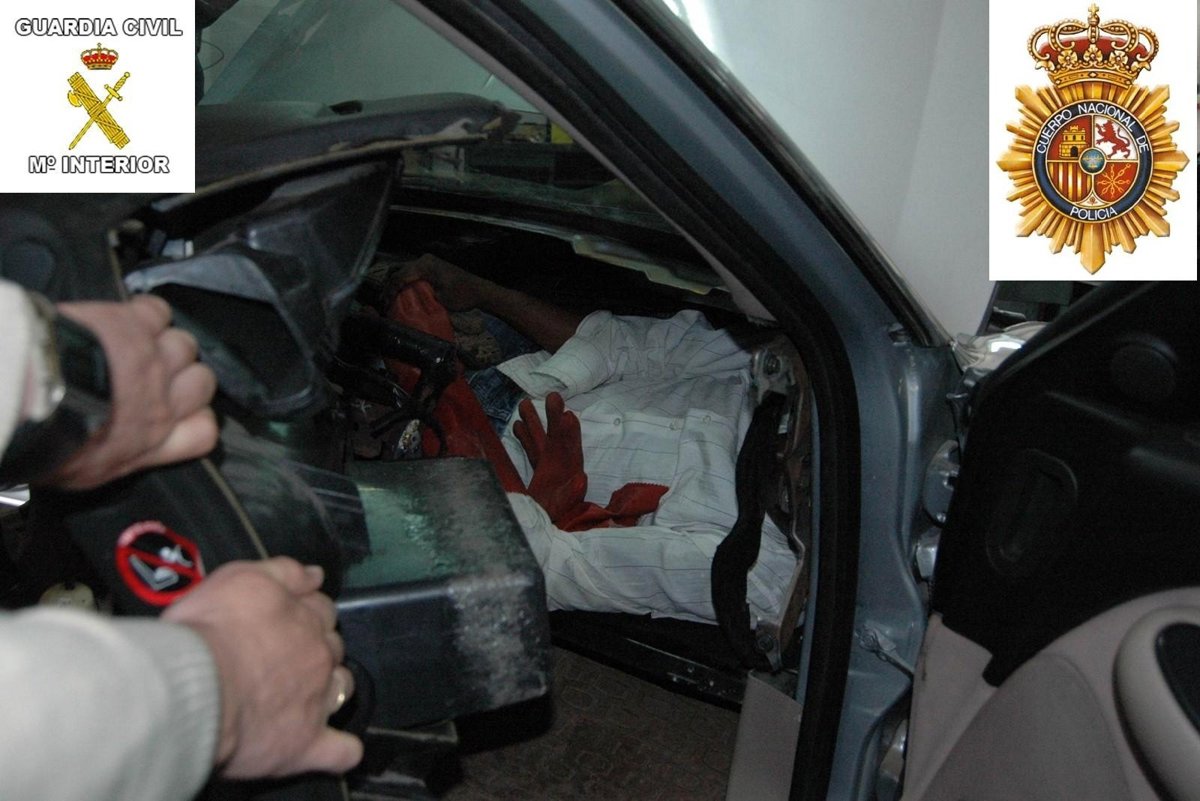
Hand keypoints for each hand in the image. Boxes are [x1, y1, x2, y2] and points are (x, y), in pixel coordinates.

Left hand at [48, 295, 217, 488]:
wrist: (35, 399)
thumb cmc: (52, 440)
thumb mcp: (86, 472)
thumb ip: (119, 457)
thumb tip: (119, 450)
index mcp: (152, 440)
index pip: (203, 431)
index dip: (196, 419)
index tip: (177, 414)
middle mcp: (163, 401)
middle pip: (203, 382)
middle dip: (185, 377)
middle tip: (156, 374)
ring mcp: (154, 360)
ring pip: (185, 345)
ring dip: (165, 344)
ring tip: (138, 345)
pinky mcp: (135, 325)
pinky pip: (158, 311)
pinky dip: (147, 313)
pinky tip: (129, 319)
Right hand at [163, 558, 362, 777]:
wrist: (195, 685)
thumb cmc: (209, 630)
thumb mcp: (240, 578)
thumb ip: (284, 571)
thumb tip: (316, 575)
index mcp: (305, 618)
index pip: (322, 610)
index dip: (308, 613)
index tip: (290, 620)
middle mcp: (318, 657)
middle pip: (331, 647)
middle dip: (316, 648)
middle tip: (284, 657)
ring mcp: (317, 701)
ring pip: (341, 689)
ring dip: (331, 688)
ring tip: (306, 695)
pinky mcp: (305, 743)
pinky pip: (339, 751)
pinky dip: (342, 750)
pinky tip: (339, 748)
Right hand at [390, 253, 486, 310]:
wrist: (479, 290)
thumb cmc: (461, 295)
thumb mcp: (440, 299)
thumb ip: (421, 296)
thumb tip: (404, 301)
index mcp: (425, 266)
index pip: (400, 277)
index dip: (390, 291)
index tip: (385, 304)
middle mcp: (423, 259)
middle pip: (398, 271)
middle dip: (389, 286)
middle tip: (384, 301)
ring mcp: (427, 261)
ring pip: (403, 269)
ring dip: (395, 282)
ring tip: (389, 297)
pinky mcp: (431, 266)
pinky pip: (412, 271)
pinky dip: (404, 280)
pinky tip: (401, 292)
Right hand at [514, 393, 587, 522]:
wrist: (539, 545)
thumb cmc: (549, 528)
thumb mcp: (559, 513)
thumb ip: (569, 496)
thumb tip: (581, 479)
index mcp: (568, 480)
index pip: (569, 451)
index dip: (568, 433)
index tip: (567, 415)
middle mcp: (561, 474)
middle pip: (557, 442)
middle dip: (553, 419)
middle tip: (551, 396)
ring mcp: (549, 476)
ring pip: (542, 445)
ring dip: (534, 425)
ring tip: (523, 403)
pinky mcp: (538, 482)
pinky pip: (533, 456)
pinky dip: (526, 440)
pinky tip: (516, 426)